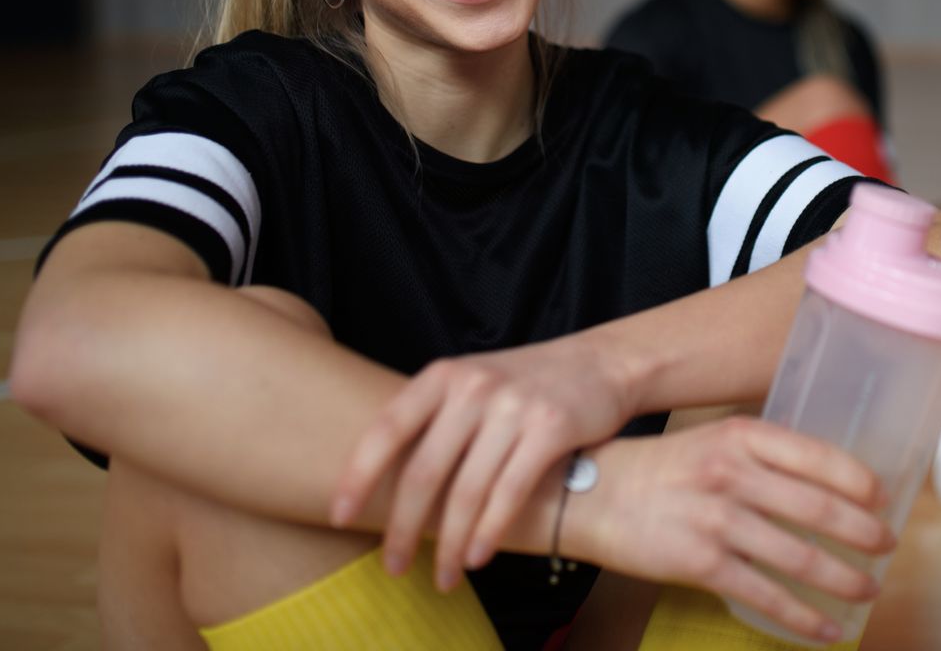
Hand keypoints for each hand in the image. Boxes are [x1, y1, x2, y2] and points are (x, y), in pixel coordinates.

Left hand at [331, 333, 638, 590]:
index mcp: (444, 376)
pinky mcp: (551, 428)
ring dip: (451, 543)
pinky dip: (490, 532)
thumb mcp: (472, 383)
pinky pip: (510, 492)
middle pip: (424, 472)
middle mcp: (474, 387)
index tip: (339, 518)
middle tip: (393, 566)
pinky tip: (478, 557)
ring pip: (467, 491)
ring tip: (444, 576)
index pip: (386, 429)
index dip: (358, 476)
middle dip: (404, 528)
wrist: (601, 363)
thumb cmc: (525, 385)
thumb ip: (432, 420)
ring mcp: (514, 406)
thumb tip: (380, 485)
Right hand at [572, 418, 892, 644]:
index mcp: (743, 437)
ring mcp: (717, 521)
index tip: (884, 499)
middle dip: (864, 534)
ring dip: (845, 579)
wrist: (593, 495)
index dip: (861, 481)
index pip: (820, 457)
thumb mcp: (714, 441)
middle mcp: (733, 475)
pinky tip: (828, 628)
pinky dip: (804, 616)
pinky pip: (766, 595)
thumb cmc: (662, 469)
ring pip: (800, 558)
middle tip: (887, 546)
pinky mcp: (701, 564)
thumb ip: (764, 455)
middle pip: (820, 509)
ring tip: (868, 589)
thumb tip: (825, 481)